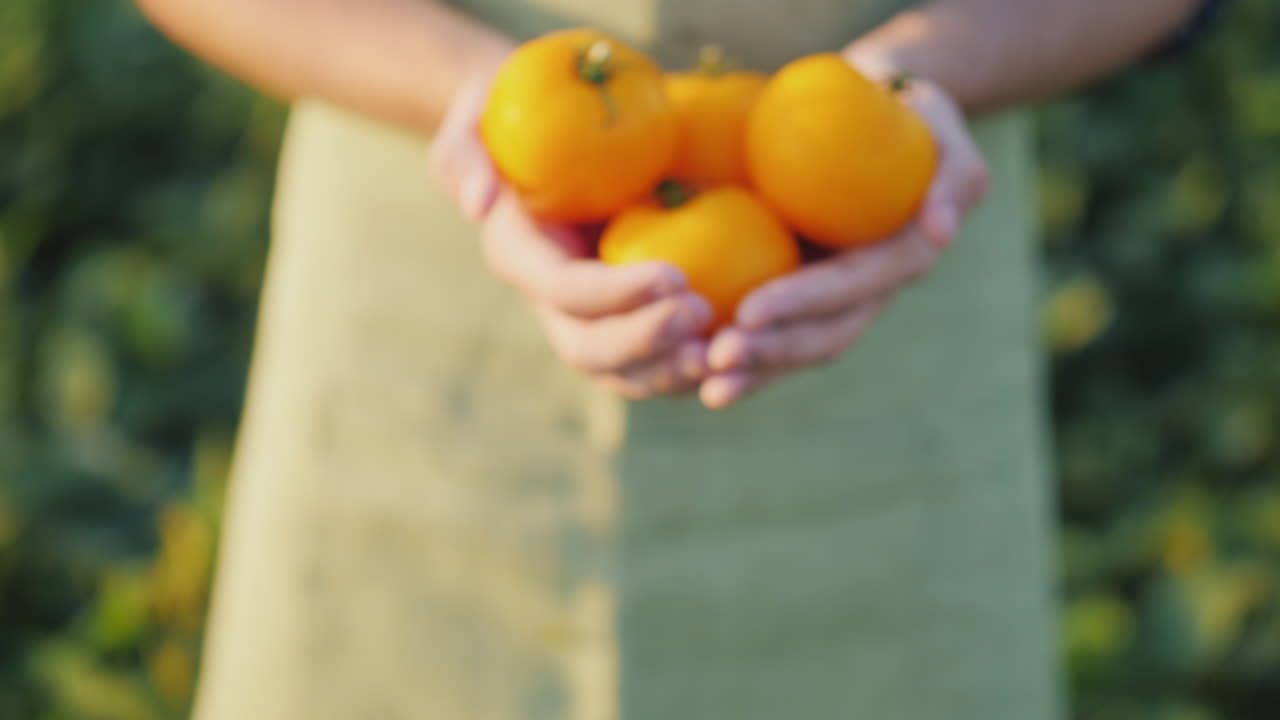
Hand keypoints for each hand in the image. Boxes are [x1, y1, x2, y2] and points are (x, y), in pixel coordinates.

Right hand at [429, 74, 711, 398]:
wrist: (551, 129)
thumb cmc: (518, 108)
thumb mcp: (473, 111)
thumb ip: (465, 151)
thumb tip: (481, 203)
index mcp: (519, 256)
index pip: (564, 290)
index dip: (617, 293)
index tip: (677, 273)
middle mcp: (548, 301)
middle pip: (589, 349)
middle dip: (646, 342)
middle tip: (704, 314)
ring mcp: (586, 319)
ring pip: (622, 374)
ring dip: (671, 372)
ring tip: (725, 352)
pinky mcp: (623, 321)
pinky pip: (653, 364)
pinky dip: (688, 368)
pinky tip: (735, 352)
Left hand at [699, 74, 990, 409]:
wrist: (868, 111)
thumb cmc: (898, 107)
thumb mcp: (937, 120)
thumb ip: (953, 172)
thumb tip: (940, 234)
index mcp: (901, 253)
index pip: (851, 285)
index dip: (802, 302)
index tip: (748, 311)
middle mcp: (871, 290)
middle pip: (825, 334)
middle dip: (771, 352)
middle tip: (716, 358)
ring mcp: (838, 301)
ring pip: (800, 350)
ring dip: (755, 372)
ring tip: (706, 384)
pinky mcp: (804, 300)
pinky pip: (776, 339)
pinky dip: (742, 361)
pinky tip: (697, 376)